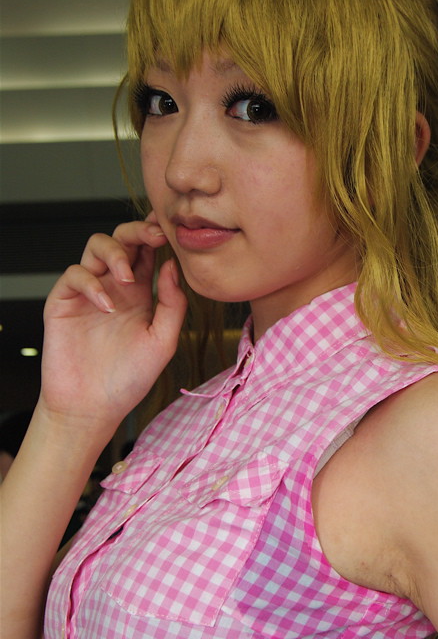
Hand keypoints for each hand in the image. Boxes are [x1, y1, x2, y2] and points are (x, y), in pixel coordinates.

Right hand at [40, 217, 186, 431]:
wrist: (92, 408)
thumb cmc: (127, 380)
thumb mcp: (162, 342)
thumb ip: (173, 305)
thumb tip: (173, 267)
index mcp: (141, 294)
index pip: (148, 251)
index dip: (158, 235)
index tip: (172, 232)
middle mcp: (115, 287)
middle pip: (122, 239)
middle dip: (138, 230)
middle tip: (155, 236)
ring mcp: (89, 292)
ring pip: (96, 246)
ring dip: (115, 252)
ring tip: (129, 278)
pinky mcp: (64, 302)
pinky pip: (75, 275)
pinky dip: (92, 283)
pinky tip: (107, 305)